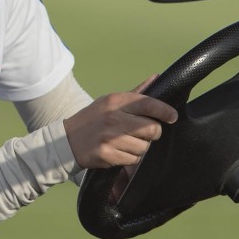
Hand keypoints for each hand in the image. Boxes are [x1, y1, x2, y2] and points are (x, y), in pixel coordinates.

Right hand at [63, 75, 177, 170]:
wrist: (66, 141)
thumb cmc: (93, 119)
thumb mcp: (109, 102)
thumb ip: (135, 93)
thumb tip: (157, 78)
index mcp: (115, 102)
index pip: (148, 103)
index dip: (165, 111)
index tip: (172, 117)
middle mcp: (113, 118)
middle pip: (152, 129)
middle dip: (153, 133)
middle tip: (145, 133)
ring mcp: (110, 137)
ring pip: (144, 147)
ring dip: (141, 148)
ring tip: (127, 143)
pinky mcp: (107, 154)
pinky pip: (133, 160)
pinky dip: (131, 158)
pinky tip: (120, 152)